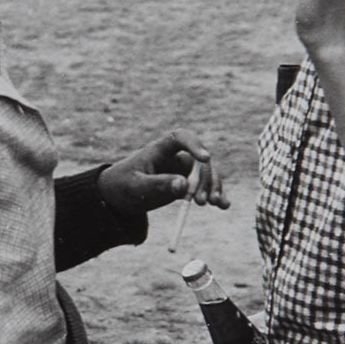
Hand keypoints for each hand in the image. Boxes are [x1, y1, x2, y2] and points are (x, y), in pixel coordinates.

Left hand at [100, 131, 230, 219]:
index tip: (205, 158)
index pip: (181, 138)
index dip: (195, 144)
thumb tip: (184, 185)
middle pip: (199, 161)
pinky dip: (215, 195)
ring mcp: (183, 171)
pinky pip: (205, 188)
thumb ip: (158, 185)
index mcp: (160, 149)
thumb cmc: (123, 186)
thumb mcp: (136, 187)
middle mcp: (176, 157)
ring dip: (213, 187)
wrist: (119, 196)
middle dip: (204, 179)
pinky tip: (224, 206)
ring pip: (207, 174)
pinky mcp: (187, 186)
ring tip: (215, 204)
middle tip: (200, 202)